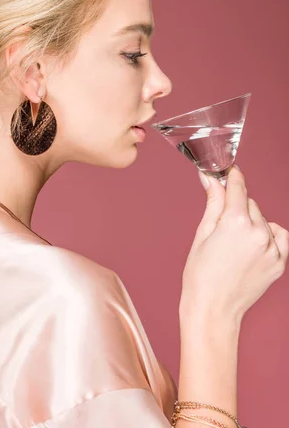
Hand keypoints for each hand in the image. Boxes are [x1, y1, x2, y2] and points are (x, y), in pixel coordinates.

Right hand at [179, 166, 288, 322]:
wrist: (213, 310)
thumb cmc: (201, 274)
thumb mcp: (203, 232)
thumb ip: (213, 201)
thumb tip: (211, 177)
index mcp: (235, 222)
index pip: (238, 186)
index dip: (231, 176)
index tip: (228, 171)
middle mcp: (258, 232)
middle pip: (250, 203)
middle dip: (236, 207)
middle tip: (221, 227)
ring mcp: (272, 249)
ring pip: (264, 219)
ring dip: (252, 223)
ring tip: (235, 244)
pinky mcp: (279, 262)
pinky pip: (278, 236)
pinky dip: (268, 236)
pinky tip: (252, 247)